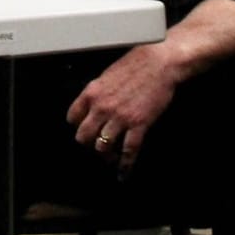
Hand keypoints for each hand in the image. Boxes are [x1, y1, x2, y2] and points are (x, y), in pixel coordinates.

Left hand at [66, 44, 177, 176]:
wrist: (161, 61)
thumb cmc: (139, 62)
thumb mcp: (110, 73)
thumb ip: (100, 91)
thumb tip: (97, 104)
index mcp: (92, 92)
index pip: (72, 117)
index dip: (78, 125)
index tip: (84, 128)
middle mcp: (102, 107)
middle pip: (83, 137)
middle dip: (89, 143)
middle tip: (96, 145)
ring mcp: (120, 118)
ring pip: (102, 147)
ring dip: (106, 155)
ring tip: (110, 158)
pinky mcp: (138, 125)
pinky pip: (127, 151)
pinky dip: (125, 165)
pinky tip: (124, 172)